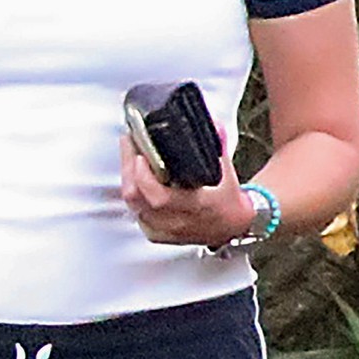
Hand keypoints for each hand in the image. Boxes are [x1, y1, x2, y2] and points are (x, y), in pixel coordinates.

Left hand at [120, 135, 255, 248]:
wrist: (231, 227)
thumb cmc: (227, 202)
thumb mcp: (227, 172)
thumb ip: (219, 146)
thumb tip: (213, 125)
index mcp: (196, 207)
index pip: (159, 198)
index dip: (144, 177)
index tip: (141, 154)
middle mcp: (176, 222)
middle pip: (138, 198)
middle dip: (129, 166)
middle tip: (130, 143)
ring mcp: (163, 230)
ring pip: (132, 204)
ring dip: (128, 177)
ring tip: (130, 154)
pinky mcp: (154, 233)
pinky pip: (134, 211)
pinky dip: (132, 191)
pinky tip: (133, 175)